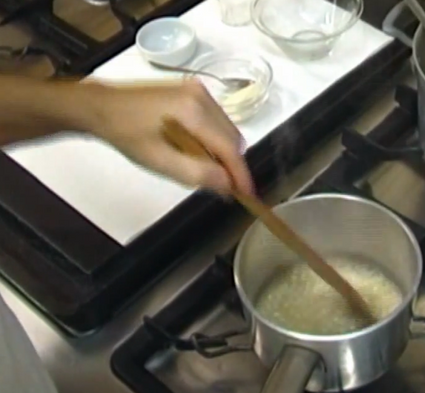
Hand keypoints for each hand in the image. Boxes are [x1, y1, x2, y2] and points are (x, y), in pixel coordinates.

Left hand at [87, 79, 252, 196]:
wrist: (102, 106)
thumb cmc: (126, 134)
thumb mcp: (159, 161)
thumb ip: (197, 173)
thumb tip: (228, 184)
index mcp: (194, 111)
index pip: (229, 148)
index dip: (240, 174)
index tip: (247, 194)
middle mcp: (202, 96)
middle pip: (233, 138)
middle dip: (230, 164)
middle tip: (220, 186)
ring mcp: (199, 90)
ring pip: (227, 130)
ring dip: (222, 152)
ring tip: (202, 166)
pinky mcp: (194, 91)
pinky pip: (216, 121)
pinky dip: (213, 139)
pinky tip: (195, 149)